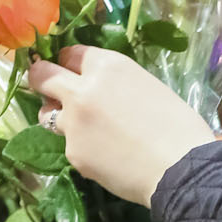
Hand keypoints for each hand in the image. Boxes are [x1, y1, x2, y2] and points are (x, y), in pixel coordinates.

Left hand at [26, 46, 215, 205]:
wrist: (181, 168)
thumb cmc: (178, 125)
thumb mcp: (147, 85)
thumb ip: (114, 82)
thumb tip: (100, 89)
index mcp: (107, 66)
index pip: (69, 53)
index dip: (69, 63)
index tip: (70, 70)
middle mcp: (82, 89)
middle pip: (42, 75)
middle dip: (40, 78)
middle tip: (45, 86)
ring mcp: (73, 122)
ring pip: (45, 113)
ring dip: (55, 115)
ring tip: (77, 127)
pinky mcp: (72, 153)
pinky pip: (69, 145)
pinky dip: (81, 148)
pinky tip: (104, 156)